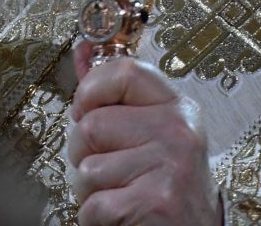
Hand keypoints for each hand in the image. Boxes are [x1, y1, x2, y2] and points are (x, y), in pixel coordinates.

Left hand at [67, 42, 220, 225]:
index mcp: (177, 109)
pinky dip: (96, 218)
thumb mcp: (153, 133)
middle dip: (84, 154)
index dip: (91, 90)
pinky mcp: (156, 202)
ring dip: (91, 191)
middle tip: (111, 170)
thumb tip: (82, 50)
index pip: (125, 72)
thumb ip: (117, 96)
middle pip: (91, 125)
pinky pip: (94, 205)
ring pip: (88, 169)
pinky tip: (124, 216)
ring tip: (122, 195)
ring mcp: (170, 167)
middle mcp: (178, 133)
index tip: (84, 110)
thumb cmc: (166, 185)